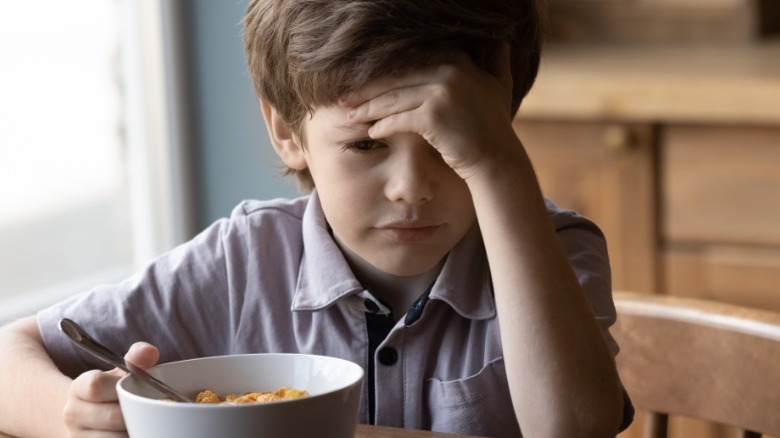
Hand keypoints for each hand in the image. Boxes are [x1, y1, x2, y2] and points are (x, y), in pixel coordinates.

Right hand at [62, 342, 158, 436]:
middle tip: (153, 410)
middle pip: (113, 417)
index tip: (137, 391)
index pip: (96, 385)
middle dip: (137, 413)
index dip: (121, 389)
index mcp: (79, 388)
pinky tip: (138, 434)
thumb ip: (135, 360)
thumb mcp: (119, 372)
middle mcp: (73, 414)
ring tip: (147, 425)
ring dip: (136, 432)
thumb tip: (149, 352)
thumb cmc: (111, 391)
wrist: (86, 418)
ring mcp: (77, 437)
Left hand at [338, 46, 521, 181]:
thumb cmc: (494, 125)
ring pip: (393, 99)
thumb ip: (495, 58)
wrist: (498, 158)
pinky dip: (382, 127)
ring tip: (350, 116)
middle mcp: (450, 70)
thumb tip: (500, 37)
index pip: (408, 61)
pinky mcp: (433, 117)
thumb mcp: (498, 84)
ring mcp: (442, 92)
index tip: (363, 80)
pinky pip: (397, 120)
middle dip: (366, 90)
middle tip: (344, 98)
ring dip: (367, 109)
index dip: (383, 72)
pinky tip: (371, 132)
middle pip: (396, 78)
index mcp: (457, 59)